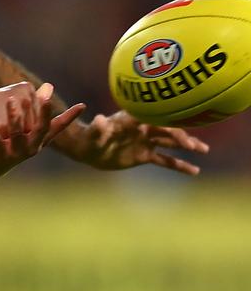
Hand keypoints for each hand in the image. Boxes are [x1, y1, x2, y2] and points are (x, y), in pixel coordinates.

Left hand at [0, 83, 85, 186]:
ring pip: (18, 134)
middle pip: (41, 129)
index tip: (82, 105)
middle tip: (47, 99)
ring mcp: (18, 152)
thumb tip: (49, 85)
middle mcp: (33, 146)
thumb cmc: (11, 141)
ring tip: (11, 100)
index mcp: (39, 138)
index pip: (57, 126)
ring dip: (15, 117)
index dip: (70, 116)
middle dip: (44, 114)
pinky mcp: (2, 155)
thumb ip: (36, 106)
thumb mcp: (25, 125)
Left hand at [79, 110, 208, 174]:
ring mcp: (145, 141)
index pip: (155, 120)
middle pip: (167, 130)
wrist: (87, 149)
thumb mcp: (93, 134)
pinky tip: (194, 171)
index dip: (168, 125)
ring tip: (203, 150)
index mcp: (133, 120)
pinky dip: (179, 166)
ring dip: (187, 146)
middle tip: (197, 147)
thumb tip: (100, 119)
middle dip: (182, 138)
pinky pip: (165, 161)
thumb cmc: (89, 138)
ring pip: (170, 143)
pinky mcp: (144, 155)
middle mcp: (142, 128)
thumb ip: (98, 128)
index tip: (180, 136)